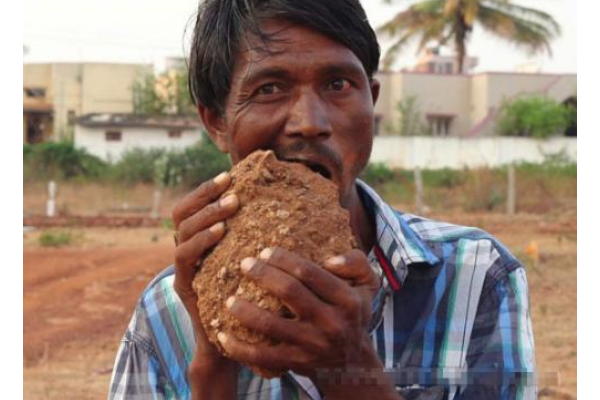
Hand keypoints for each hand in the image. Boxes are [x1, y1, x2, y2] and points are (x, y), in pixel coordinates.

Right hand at [171, 172, 239, 388]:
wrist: (236, 340)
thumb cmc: (253, 296)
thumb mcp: (252, 260)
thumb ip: (256, 236)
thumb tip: (285, 205)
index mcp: (200, 242)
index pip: (193, 207)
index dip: (206, 190)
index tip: (229, 176)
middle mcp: (187, 252)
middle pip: (182, 214)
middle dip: (204, 196)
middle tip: (231, 188)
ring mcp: (182, 269)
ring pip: (181, 232)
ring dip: (206, 215)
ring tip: (231, 205)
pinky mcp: (183, 286)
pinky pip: (183, 258)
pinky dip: (200, 241)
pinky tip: (220, 233)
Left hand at [217, 247, 381, 378]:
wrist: (352, 364)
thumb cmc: (353, 314)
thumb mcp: (367, 286)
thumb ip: (356, 263)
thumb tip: (330, 259)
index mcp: (347, 300)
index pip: (311, 273)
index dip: (284, 259)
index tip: (264, 251)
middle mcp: (331, 323)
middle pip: (289, 292)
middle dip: (263, 274)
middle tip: (244, 264)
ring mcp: (312, 346)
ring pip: (271, 325)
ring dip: (245, 311)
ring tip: (229, 299)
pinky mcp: (296, 363)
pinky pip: (262, 357)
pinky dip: (240, 348)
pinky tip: (223, 335)